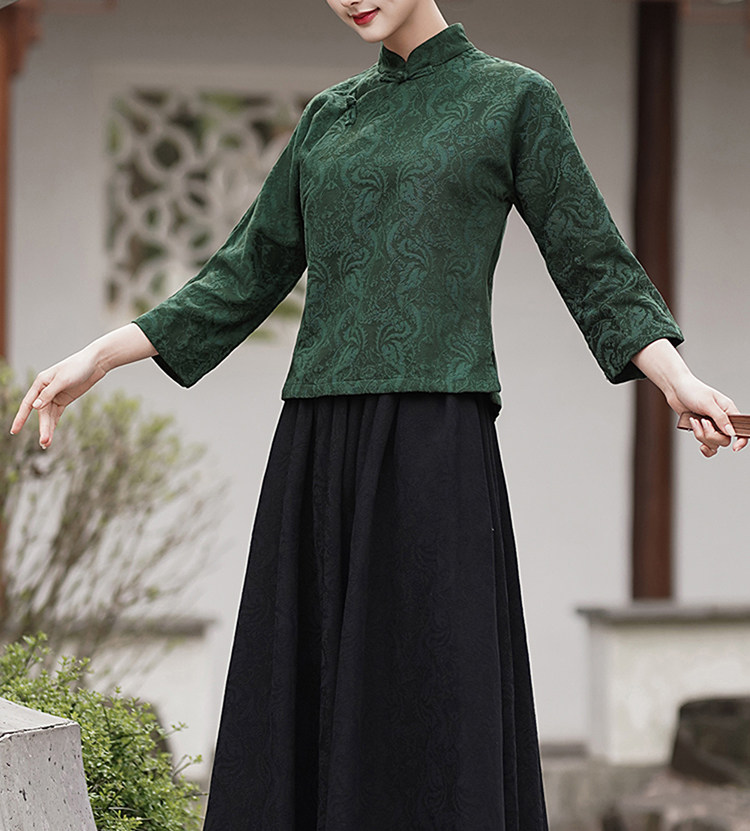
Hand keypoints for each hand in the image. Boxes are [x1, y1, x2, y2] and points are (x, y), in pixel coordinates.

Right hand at [11, 348, 105, 448]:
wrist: (95, 363)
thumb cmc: (77, 367)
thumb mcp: (63, 380)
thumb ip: (48, 393)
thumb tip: (34, 407)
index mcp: (40, 383)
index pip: (27, 403)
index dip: (21, 418)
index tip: (14, 431)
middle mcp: (45, 390)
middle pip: (41, 413)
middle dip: (42, 427)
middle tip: (43, 442)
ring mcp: (55, 395)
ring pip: (48, 415)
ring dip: (48, 428)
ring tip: (46, 443)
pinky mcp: (64, 399)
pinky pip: (56, 414)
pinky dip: (54, 424)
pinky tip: (51, 434)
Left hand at [631, 339, 745, 457]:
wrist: (675, 389)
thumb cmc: (693, 391)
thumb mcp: (707, 403)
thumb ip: (720, 418)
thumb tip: (732, 433)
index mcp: (729, 411)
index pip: (741, 429)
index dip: (741, 440)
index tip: (735, 448)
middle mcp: (722, 420)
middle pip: (724, 440)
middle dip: (710, 435)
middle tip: (702, 421)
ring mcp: (711, 426)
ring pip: (713, 443)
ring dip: (701, 436)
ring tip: (694, 421)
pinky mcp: (701, 430)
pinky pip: (707, 446)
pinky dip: (703, 446)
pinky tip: (700, 444)